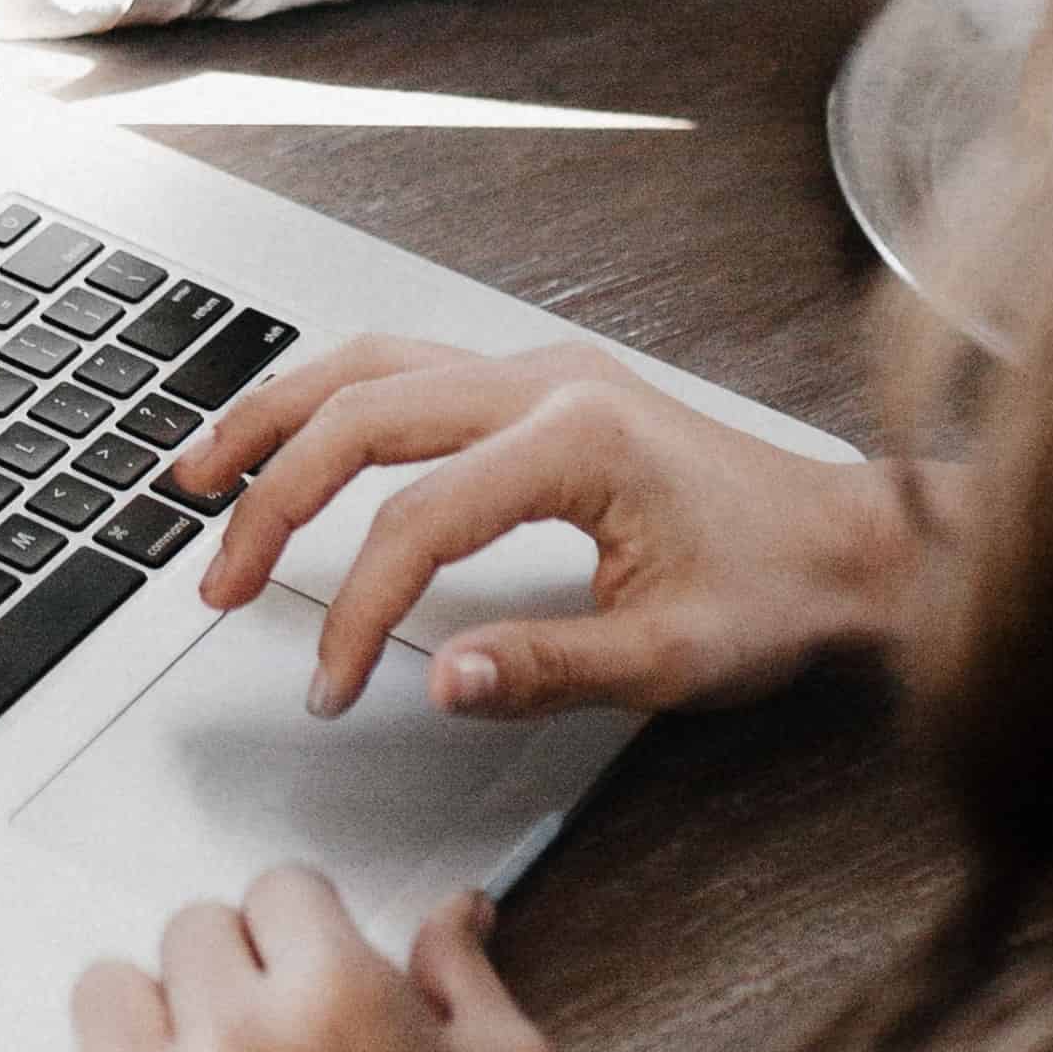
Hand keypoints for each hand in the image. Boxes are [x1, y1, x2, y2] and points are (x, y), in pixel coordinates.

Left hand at [42, 869, 635, 1051]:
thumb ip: (461, 971)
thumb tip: (454, 908)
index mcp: (336, 996)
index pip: (276, 888)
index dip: (306, 927)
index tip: (313, 964)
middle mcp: (236, 1048)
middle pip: (188, 932)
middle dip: (237, 966)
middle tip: (272, 1027)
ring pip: (105, 995)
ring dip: (156, 1016)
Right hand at [173, 333, 916, 719]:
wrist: (852, 541)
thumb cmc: (779, 591)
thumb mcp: (672, 658)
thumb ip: (548, 667)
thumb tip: (439, 679)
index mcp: (578, 440)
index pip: (416, 521)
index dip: (356, 610)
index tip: (331, 685)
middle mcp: (547, 381)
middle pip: (362, 415)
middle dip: (272, 501)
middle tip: (218, 582)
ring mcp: (541, 370)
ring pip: (369, 366)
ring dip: (277, 419)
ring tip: (200, 477)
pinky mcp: (540, 383)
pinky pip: (405, 367)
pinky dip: (329, 401)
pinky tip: (290, 437)